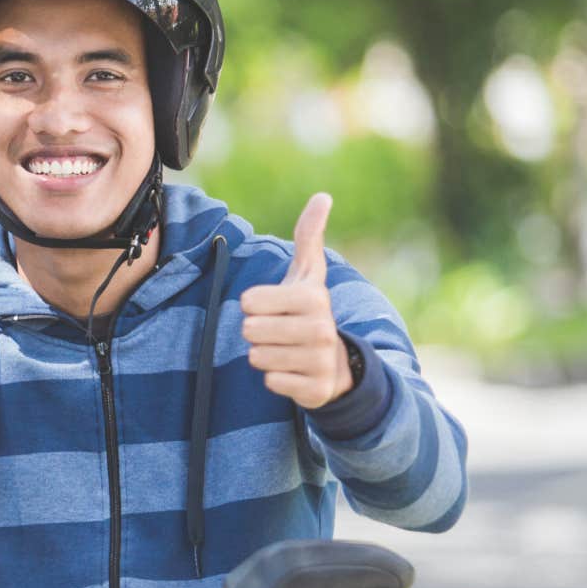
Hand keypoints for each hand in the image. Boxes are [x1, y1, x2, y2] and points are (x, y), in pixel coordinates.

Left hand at [240, 193, 351, 409]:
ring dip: (264, 355)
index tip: (274, 307)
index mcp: (313, 297)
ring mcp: (320, 361)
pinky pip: (270, 383)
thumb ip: (309, 236)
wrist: (338, 363)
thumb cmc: (309, 311)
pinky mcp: (315, 391)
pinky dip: (275, 379)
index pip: (249, 301)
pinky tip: (292, 372)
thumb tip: (323, 196)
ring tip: (285, 350)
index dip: (254, 305)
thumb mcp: (309, 274)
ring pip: (257, 357)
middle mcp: (321, 329)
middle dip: (256, 331)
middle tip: (278, 332)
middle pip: (250, 330)